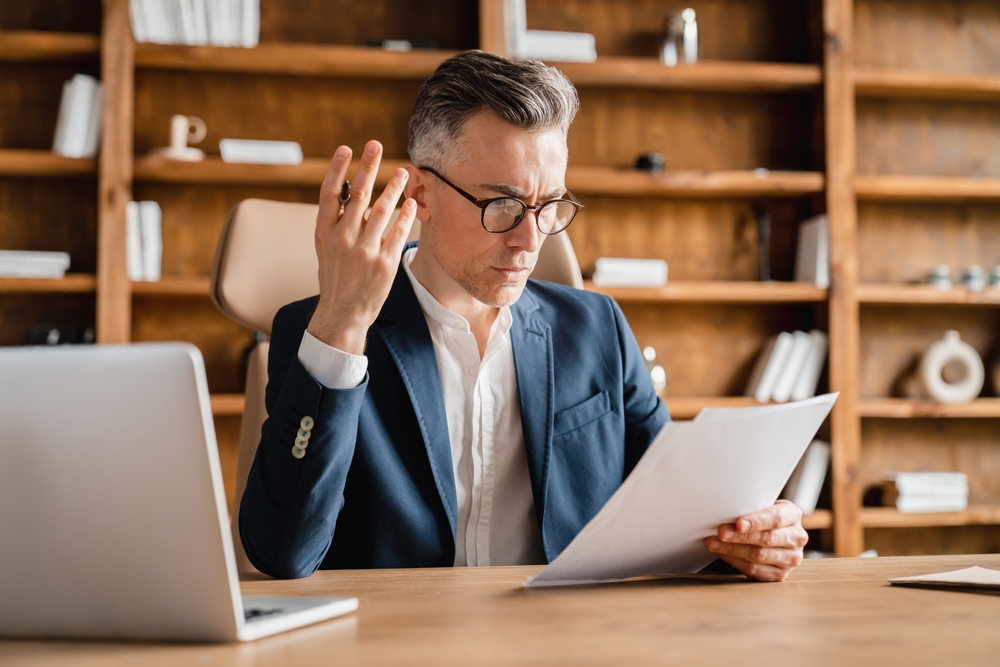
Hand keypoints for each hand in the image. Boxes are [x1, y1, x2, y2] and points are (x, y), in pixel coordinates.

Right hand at [307, 141, 416, 354]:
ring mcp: (364, 250)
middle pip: (357, 194)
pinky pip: (398, 231)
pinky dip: (405, 215)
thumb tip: (350, 192)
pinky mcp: (384, 262)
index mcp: (324, 232)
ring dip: (393, 187)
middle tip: (375, 145)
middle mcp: (343, 238)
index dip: (337, 168)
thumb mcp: (326, 248)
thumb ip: (336, 222)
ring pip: (381, 209)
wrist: (343, 312)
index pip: (329, 193)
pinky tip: (411, 202)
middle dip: (368, 166)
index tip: (347, 148)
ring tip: (403, 171)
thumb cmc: (336, 277)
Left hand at [705, 499, 807, 581]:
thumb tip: (723, 509)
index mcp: (793, 515)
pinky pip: (755, 570)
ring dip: (733, 550)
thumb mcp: (760, 506)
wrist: (770, 532)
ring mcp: (791, 558)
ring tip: (713, 543)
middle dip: (740, 536)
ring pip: (759, 556)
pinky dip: (735, 561)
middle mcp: (797, 537)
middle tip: (720, 532)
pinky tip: (722, 553)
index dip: (757, 521)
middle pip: (767, 539)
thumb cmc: (760, 516)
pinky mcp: (781, 574)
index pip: (776, 518)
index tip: (738, 523)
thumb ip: (750, 507)